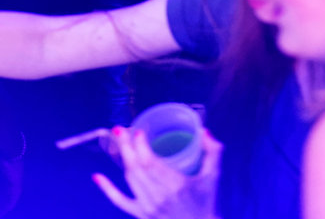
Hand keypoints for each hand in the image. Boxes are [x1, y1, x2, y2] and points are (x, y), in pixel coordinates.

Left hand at [92, 127, 221, 218]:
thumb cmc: (206, 201)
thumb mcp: (213, 176)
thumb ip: (213, 151)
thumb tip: (204, 130)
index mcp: (176, 186)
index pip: (151, 162)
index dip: (141, 146)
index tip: (139, 131)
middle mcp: (158, 197)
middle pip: (137, 167)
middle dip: (127, 146)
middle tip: (121, 129)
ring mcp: (147, 208)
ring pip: (129, 178)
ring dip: (122, 158)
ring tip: (118, 140)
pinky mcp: (140, 215)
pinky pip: (119, 201)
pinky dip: (107, 189)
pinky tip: (97, 176)